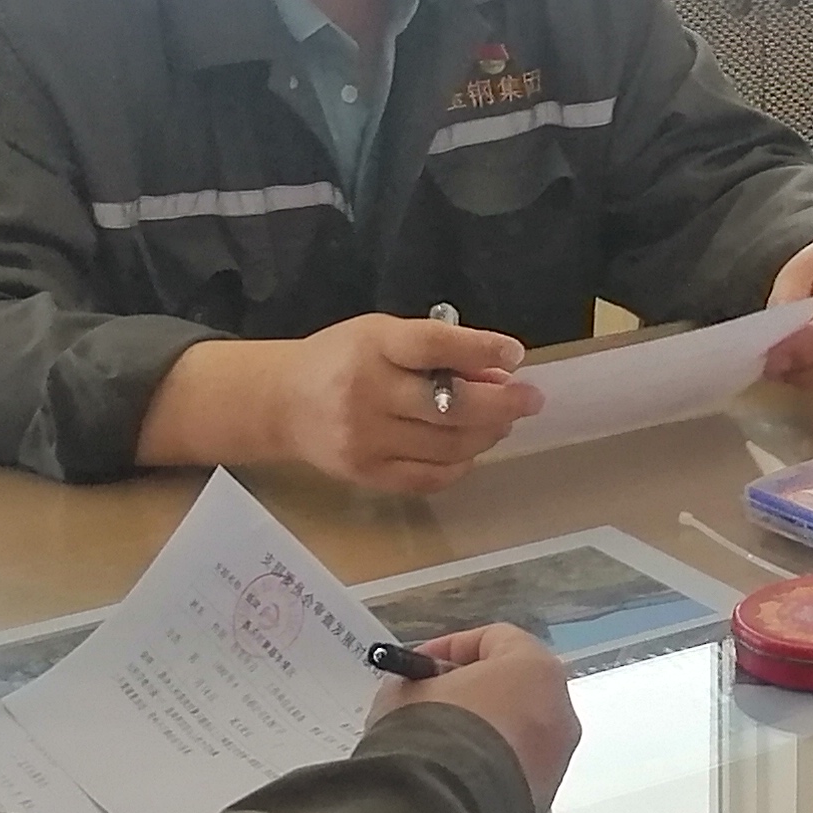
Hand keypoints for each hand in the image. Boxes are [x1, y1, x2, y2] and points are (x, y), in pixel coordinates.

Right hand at [265, 313, 539, 488]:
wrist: (282, 402)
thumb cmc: (342, 358)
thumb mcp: (383, 335)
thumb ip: (437, 350)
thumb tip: (499, 373)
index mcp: (373, 346)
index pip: (434, 347)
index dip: (479, 350)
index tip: (514, 355)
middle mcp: (367, 392)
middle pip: (450, 405)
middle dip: (502, 403)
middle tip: (530, 399)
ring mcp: (366, 439)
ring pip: (448, 445)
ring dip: (487, 433)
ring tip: (501, 421)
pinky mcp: (366, 474)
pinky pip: (430, 477)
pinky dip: (460, 463)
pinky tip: (468, 448)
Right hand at [379, 624, 579, 810]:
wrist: (446, 810)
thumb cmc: (433, 732)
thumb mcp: (406, 691)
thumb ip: (419, 681)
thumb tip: (419, 692)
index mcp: (535, 668)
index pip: (496, 638)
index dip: (450, 647)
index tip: (418, 666)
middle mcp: (560, 709)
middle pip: (515, 685)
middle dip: (472, 689)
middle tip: (430, 700)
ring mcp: (558, 757)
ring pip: (519, 729)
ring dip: (483, 729)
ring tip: (439, 742)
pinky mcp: (545, 795)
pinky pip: (516, 766)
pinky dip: (490, 764)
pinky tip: (453, 774)